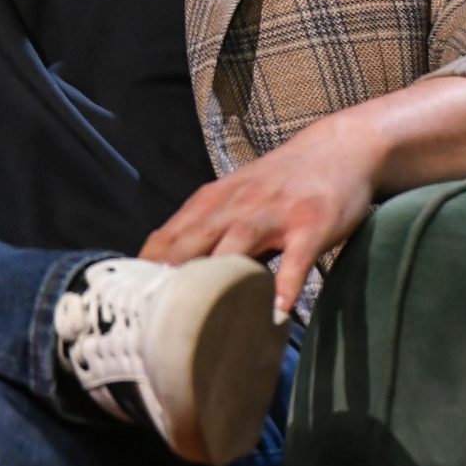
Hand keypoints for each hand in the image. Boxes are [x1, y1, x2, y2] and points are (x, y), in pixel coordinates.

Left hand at [138, 114, 384, 318]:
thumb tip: (171, 276)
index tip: (127, 305)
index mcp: (211, 203)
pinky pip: (297, 256)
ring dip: (218, 278)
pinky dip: (287, 282)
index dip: (143, 271)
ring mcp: (274, 214)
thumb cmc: (278, 183)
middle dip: (167, 277)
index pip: (165, 238)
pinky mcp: (312, 223)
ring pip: (237, 244)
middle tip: (149, 319)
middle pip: (192, 242)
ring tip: (200, 319)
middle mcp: (236, 206)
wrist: (338, 146)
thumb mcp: (234, 199)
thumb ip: (206, 231)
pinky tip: (278, 310)